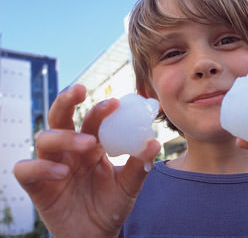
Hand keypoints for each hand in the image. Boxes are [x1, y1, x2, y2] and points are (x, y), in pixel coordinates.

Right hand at [13, 85, 159, 237]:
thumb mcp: (129, 185)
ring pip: (44, 139)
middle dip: (66, 100)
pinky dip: (41, 166)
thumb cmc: (111, 205)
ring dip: (65, 137)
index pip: (91, 120)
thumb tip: (154, 141)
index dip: (100, 108)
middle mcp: (69, 150)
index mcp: (91, 145)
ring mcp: (52, 165)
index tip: (116, 102)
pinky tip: (62, 172)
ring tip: (88, 145)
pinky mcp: (37, 186)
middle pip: (59, 117)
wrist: (97, 234)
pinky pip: (26, 169)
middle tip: (80, 90)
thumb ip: (139, 164)